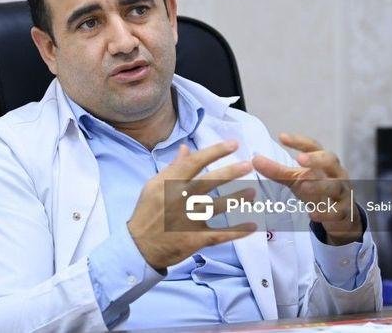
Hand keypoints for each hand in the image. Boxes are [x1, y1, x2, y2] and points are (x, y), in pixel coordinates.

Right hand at [127, 141, 256, 269]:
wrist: (139, 246)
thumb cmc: (147, 212)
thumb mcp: (154, 186)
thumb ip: (172, 168)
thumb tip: (186, 149)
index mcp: (170, 184)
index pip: (195, 162)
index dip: (215, 152)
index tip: (233, 144)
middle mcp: (180, 199)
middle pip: (209, 182)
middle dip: (230, 172)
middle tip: (248, 165)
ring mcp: (188, 220)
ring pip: (217, 207)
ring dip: (237, 199)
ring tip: (252, 193)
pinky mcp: (194, 239)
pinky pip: (220, 234)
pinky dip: (237, 231)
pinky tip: (252, 225)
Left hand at [252, 133, 361, 244]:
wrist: (340, 215)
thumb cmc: (316, 189)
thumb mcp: (296, 179)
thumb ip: (278, 171)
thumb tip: (255, 160)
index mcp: (323, 162)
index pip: (314, 146)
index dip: (299, 141)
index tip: (281, 137)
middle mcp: (336, 173)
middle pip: (331, 160)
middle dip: (316, 159)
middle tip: (299, 159)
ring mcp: (342, 192)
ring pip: (335, 186)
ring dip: (319, 186)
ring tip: (303, 186)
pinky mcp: (344, 211)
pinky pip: (337, 211)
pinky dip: (326, 213)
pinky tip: (313, 214)